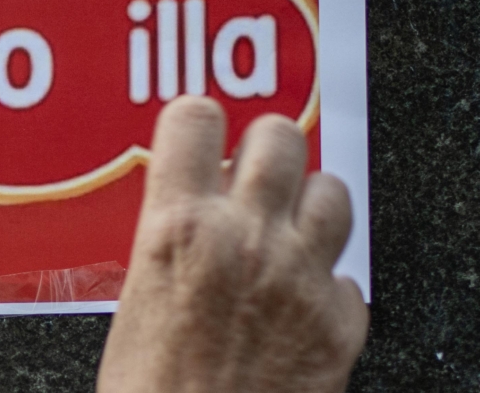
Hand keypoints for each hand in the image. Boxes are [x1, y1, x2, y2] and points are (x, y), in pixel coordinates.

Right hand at [96, 97, 367, 392]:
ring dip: (309, 203)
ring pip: (333, 191)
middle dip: (264, 149)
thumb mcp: (135, 293)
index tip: (200, 133)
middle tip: (251, 174)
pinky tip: (299, 301)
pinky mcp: (338, 324)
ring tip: (286, 228)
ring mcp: (299, 277)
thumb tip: (194, 202)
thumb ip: (171, 234)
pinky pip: (348, 276)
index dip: (198, 122)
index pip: (196, 118)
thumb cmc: (148, 389)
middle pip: (279, 136)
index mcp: (178, 227)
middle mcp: (246, 238)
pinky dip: (327, 282)